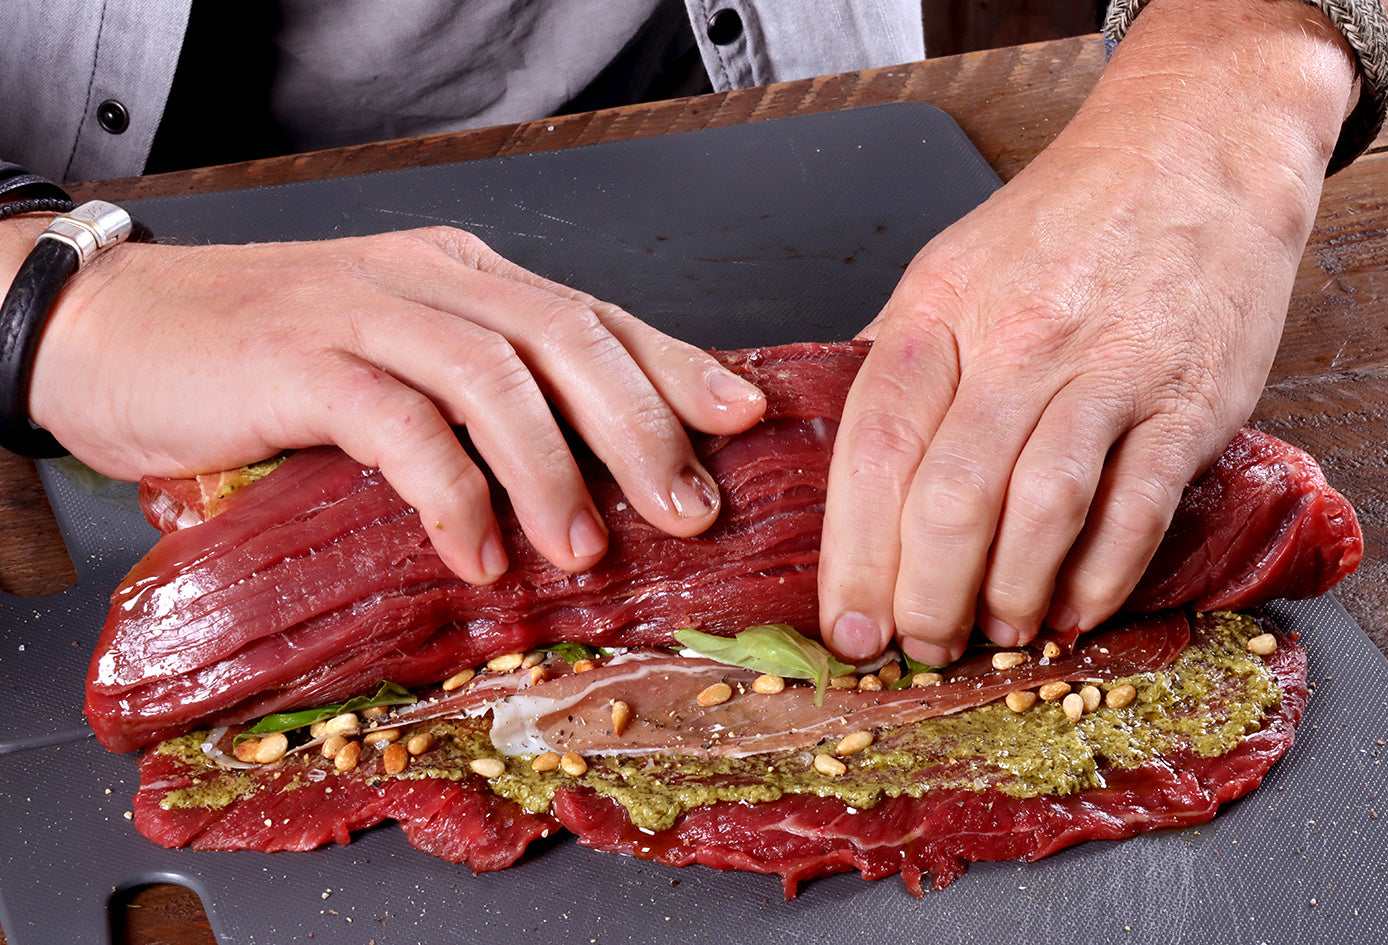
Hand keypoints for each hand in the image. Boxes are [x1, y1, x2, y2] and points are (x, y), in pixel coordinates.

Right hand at [24, 225, 764, 580]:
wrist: (110, 327)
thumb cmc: (261, 360)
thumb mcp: (391, 365)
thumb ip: (474, 402)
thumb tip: (576, 477)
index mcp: (464, 276)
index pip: (596, 315)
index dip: (678, 365)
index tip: (743, 418)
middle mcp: (429, 278)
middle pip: (568, 338)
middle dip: (643, 427)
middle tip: (689, 509)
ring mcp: (362, 309)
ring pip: (495, 376)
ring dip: (554, 468)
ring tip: (587, 548)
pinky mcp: (297, 358)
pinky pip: (397, 422)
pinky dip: (450, 491)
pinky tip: (477, 549)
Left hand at [817, 0, 1355, 663]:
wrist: (1193, 149)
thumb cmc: (1062, 223)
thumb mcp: (950, 267)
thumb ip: (896, 359)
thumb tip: (841, 454)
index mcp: (937, 310)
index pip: (873, 446)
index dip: (852, 550)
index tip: (845, 623)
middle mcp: (1014, 339)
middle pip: (947, 495)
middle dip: (923, 595)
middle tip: (919, 647)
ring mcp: (1105, 368)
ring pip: (1038, 509)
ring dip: (1009, 595)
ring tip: (996, 634)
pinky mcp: (1186, 397)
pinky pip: (1135, 506)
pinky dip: (1101, 576)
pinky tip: (1074, 611)